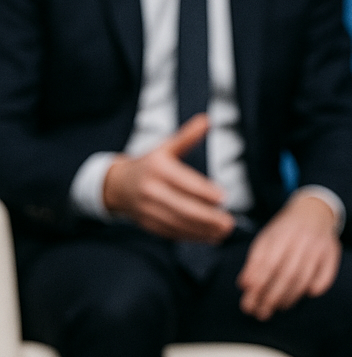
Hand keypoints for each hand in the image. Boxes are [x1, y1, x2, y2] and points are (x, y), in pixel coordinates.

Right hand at [103, 113, 234, 241]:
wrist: (117, 185)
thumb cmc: (149, 163)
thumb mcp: (166, 146)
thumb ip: (187, 136)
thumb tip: (207, 119)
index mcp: (158, 169)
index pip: (184, 182)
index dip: (204, 192)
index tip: (223, 198)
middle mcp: (151, 191)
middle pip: (182, 207)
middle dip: (207, 217)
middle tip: (230, 222)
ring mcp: (147, 210)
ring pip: (178, 223)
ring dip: (202, 230)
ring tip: (224, 232)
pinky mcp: (148, 225)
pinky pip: (171, 232)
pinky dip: (191, 237)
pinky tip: (209, 237)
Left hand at [237, 192, 340, 320]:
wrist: (314, 210)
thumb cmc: (285, 229)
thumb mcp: (266, 237)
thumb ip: (255, 260)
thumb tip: (244, 285)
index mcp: (283, 233)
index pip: (269, 263)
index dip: (258, 286)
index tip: (247, 304)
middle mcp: (303, 239)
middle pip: (287, 274)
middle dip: (272, 297)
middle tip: (261, 313)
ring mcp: (319, 246)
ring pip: (304, 278)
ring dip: (289, 298)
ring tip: (277, 308)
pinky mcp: (332, 253)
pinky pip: (326, 276)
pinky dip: (315, 289)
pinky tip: (304, 296)